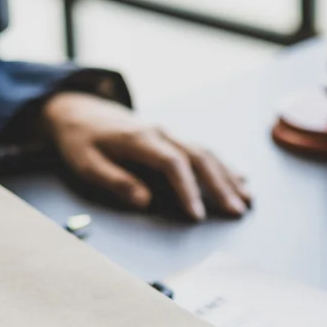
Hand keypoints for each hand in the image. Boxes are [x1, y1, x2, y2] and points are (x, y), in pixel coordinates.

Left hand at [41, 93, 250, 221]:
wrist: (79, 110)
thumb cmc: (81, 141)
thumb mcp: (86, 163)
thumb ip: (115, 181)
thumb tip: (144, 201)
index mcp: (140, 139)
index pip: (172, 164)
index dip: (187, 190)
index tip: (197, 216)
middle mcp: (161, 133)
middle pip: (199, 157)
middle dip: (220, 186)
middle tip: (236, 212)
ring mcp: (170, 133)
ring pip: (207, 152)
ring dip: (229, 177)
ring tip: (246, 200)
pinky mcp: (172, 137)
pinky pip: (204, 150)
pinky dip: (224, 166)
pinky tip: (241, 178)